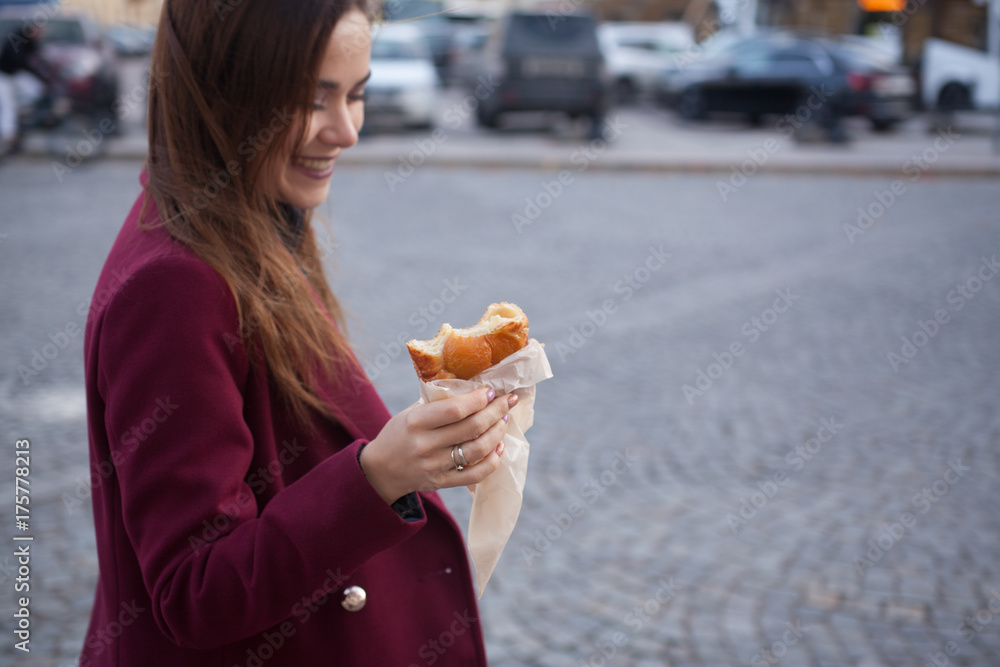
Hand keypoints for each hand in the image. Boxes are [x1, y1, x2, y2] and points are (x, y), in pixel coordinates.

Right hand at [359, 387, 517, 503]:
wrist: (381, 471)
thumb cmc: (399, 434)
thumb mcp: (410, 412)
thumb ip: (437, 403)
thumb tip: (473, 387)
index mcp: (416, 422)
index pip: (455, 409)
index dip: (478, 399)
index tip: (491, 391)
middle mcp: (426, 445)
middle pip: (471, 428)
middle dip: (496, 411)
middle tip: (508, 400)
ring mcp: (435, 466)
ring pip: (477, 450)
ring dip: (497, 433)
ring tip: (504, 420)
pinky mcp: (442, 482)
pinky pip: (475, 475)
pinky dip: (492, 461)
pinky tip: (499, 447)